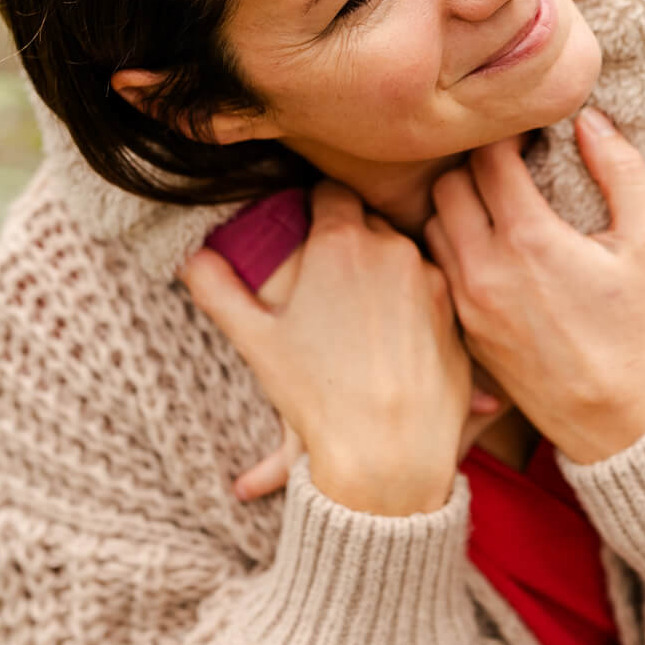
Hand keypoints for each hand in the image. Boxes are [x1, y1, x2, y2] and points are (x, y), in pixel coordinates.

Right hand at [180, 182, 472, 515]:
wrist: (390, 452)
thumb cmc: (317, 395)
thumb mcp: (255, 340)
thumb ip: (216, 288)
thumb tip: (188, 255)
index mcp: (340, 241)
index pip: (330, 192)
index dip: (315, 208)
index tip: (306, 230)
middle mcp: (391, 247)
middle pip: (367, 222)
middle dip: (347, 242)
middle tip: (325, 283)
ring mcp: (431, 277)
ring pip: (401, 256)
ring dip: (381, 273)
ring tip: (358, 320)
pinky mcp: (457, 310)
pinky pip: (430, 291)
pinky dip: (412, 304)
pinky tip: (390, 341)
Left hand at [425, 110, 644, 464]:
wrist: (619, 421)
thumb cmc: (640, 330)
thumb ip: (622, 171)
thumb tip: (591, 119)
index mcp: (530, 239)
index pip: (489, 156)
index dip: (508, 134)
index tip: (529, 137)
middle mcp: (485, 268)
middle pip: (447, 184)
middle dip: (476, 166)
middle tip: (510, 166)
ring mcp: (466, 302)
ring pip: (431, 225)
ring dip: (458, 205)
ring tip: (496, 205)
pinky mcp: (462, 329)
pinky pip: (438, 267)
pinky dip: (453, 245)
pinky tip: (488, 247)